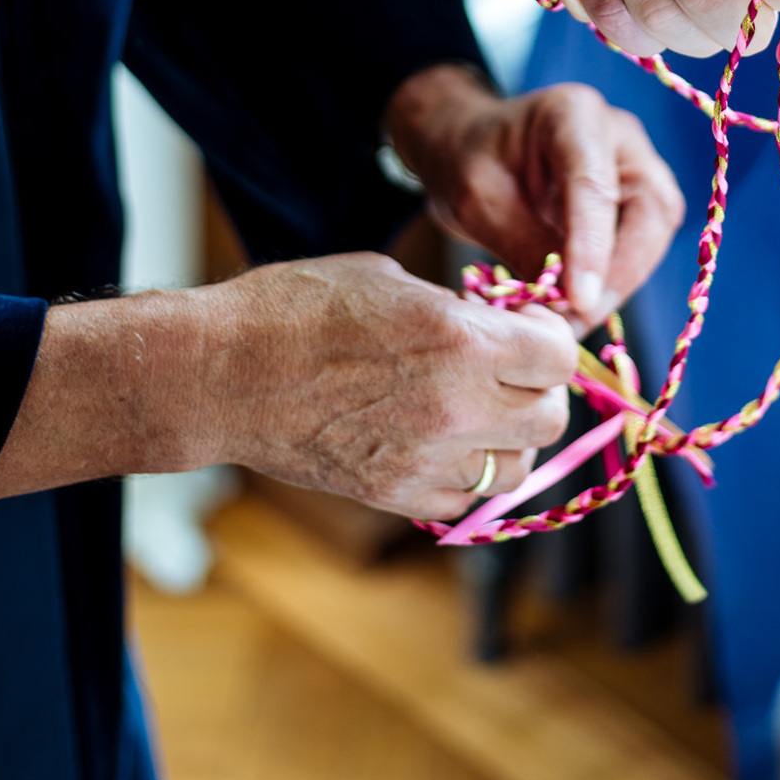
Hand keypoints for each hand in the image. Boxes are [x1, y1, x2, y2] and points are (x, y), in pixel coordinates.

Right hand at [0, 253, 576, 523]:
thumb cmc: (296, 308)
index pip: (560, 353)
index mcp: (458, 337)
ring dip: (508, 438)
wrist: (219, 374)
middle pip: (550, 416)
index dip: (550, 338)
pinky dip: (466, 474)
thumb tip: (499, 324)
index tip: (531, 330)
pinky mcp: (394, 495)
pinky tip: (438, 441)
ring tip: (474, 408)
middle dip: (538, 389)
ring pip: (517, 467)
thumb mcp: (390, 280)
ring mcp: (425, 458)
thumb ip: (456, 309)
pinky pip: (466, 498)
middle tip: (510, 370)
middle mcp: (454, 404)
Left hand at [386, 64, 683, 330]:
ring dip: (621, 280)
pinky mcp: (633, 194)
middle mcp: (618, 133)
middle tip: (577, 318)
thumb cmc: (465, 158)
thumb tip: (569, 306)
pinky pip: (642, 241)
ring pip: (655, 228)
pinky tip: (581, 303)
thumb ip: (523, 244)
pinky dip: (615, 277)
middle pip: (651, 206)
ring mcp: (632, 162)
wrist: (466, 143)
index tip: (579, 303)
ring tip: (574, 318)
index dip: (593, 248)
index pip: (595, 186)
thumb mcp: (476, 201)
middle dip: (620, 272)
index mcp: (573, 113)